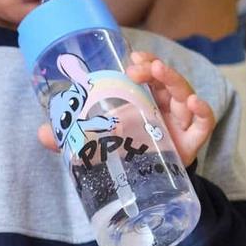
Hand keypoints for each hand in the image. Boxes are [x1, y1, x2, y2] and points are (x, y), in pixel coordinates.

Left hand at [35, 56, 214, 166]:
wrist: (146, 188)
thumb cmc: (126, 154)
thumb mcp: (99, 143)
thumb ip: (72, 137)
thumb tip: (42, 133)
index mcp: (144, 100)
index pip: (148, 74)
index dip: (144, 62)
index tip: (133, 57)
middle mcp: (164, 107)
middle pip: (166, 80)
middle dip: (156, 68)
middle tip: (141, 66)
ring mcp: (180, 122)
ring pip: (183, 94)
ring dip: (173, 80)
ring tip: (160, 73)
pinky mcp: (191, 142)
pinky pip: (204, 123)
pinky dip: (203, 111)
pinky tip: (194, 104)